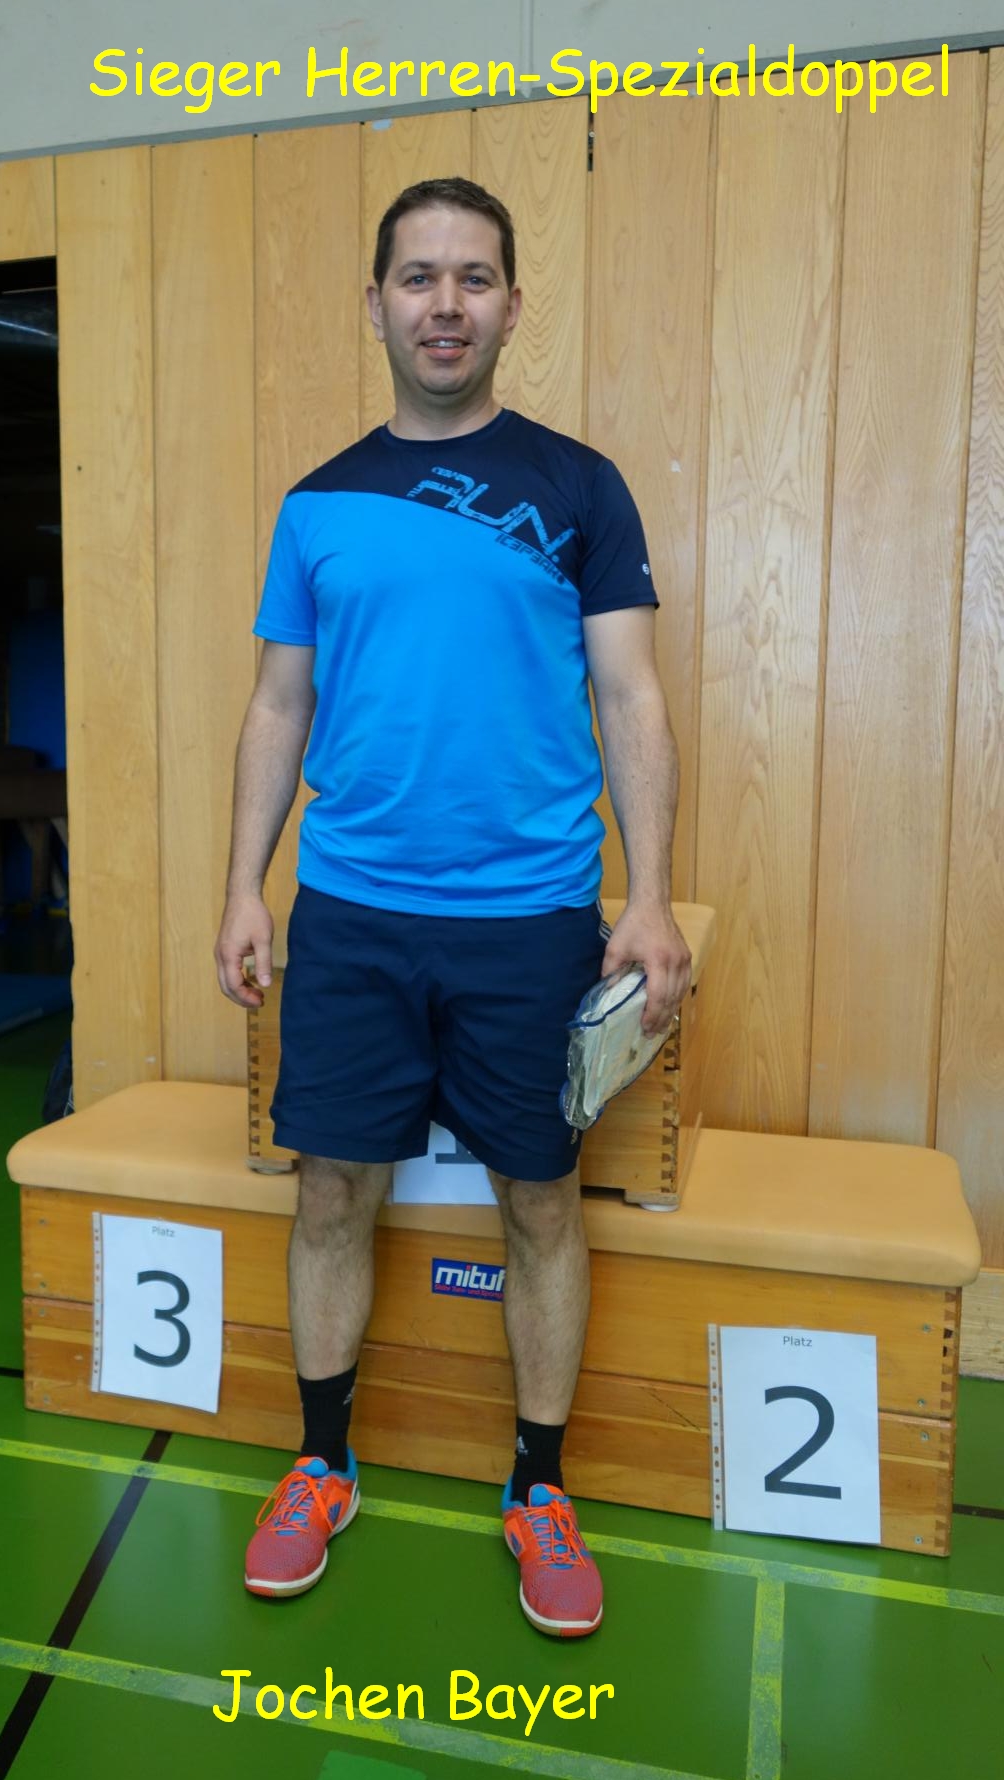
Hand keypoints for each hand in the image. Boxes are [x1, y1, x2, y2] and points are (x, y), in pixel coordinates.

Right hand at [214, 892, 273, 1008]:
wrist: (242, 896)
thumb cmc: (253, 915)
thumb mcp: (263, 939)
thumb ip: (263, 963)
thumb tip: (265, 984)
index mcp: (228, 955)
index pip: (233, 986)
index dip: (246, 998)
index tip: (261, 1001)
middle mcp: (220, 956)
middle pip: (225, 986)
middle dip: (241, 998)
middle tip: (260, 1002)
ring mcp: (220, 952)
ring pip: (225, 980)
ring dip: (239, 990)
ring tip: (257, 994)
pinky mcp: (224, 949)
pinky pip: (227, 971)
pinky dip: (237, 980)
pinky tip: (251, 980)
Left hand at [600, 901, 691, 1035]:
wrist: (652, 904)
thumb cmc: (633, 924)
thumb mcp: (615, 948)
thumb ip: (611, 971)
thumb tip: (609, 992)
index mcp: (658, 960)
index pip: (658, 995)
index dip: (652, 1015)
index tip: (645, 1028)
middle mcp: (676, 962)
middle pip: (671, 998)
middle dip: (662, 1018)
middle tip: (652, 1034)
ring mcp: (684, 960)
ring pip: (681, 993)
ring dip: (671, 1010)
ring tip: (661, 1026)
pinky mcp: (687, 957)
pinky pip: (685, 984)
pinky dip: (677, 998)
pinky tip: (670, 1007)